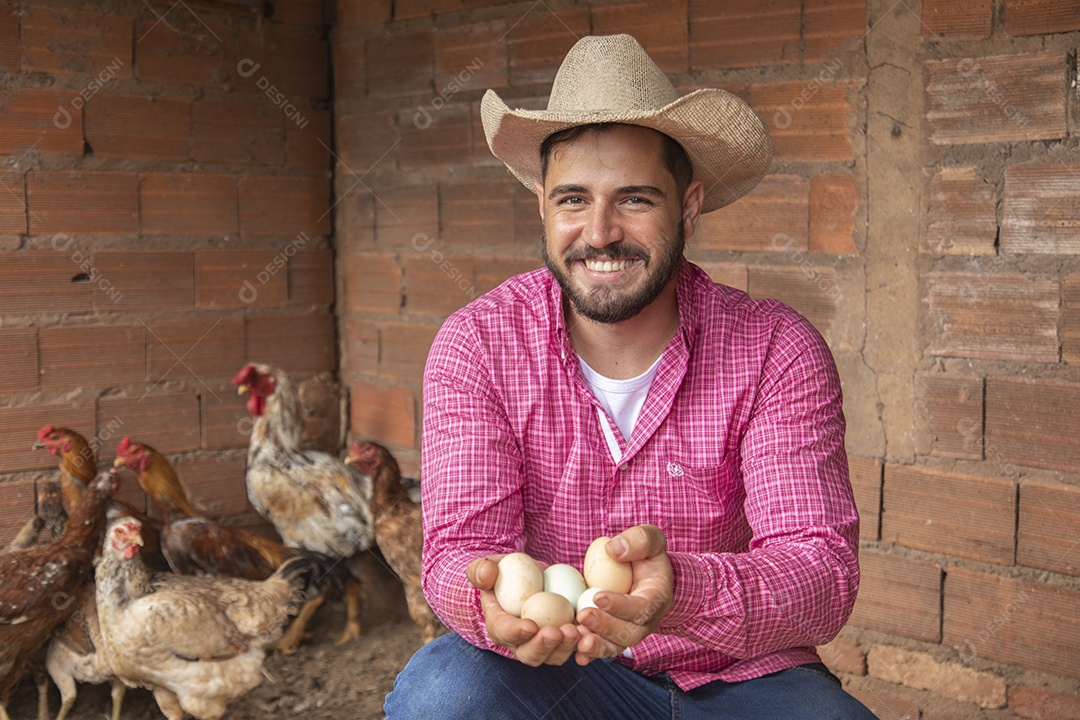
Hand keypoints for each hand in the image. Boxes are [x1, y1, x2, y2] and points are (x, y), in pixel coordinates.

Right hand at [466, 555, 580, 666]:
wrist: (525, 577)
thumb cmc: (502, 572)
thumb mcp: (488, 566)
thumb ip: (481, 570)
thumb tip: (487, 576)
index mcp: (499, 624)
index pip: (504, 633)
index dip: (516, 632)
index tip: (530, 625)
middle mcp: (520, 641)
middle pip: (530, 654)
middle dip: (544, 646)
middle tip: (557, 631)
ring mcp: (543, 643)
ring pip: (553, 656)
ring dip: (566, 647)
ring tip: (577, 631)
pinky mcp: (562, 640)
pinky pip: (573, 648)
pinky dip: (583, 644)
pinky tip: (591, 633)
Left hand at [573, 525, 672, 665]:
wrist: (647, 574)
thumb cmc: (647, 554)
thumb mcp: (650, 539)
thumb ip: (638, 540)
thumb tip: (613, 550)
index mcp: (657, 598)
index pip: (642, 608)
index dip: (621, 606)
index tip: (598, 597)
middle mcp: (647, 621)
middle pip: (629, 633)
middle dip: (605, 627)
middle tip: (583, 616)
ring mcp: (630, 632)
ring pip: (615, 646)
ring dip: (596, 645)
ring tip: (576, 637)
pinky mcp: (614, 637)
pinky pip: (603, 649)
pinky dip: (589, 654)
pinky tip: (574, 653)